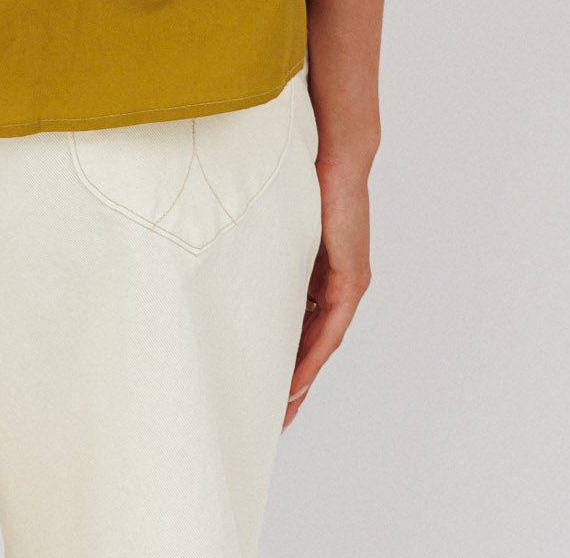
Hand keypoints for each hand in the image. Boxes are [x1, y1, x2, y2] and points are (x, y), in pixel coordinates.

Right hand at [283, 153, 371, 426]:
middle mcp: (335, 281)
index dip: (281, 357)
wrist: (337, 150)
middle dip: (291, 382)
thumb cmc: (300, 174)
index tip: (261, 387)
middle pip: (311, 343)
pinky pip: (330, 330)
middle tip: (271, 418)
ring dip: (301, 379)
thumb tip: (217, 248)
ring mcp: (347, 282)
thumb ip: (258, 243)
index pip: (297, 324)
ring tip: (281, 411)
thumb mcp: (273, 222)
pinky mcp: (352, 279)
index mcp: (315, 269)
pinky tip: (296, 382)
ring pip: (321, 344)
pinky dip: (312, 358)